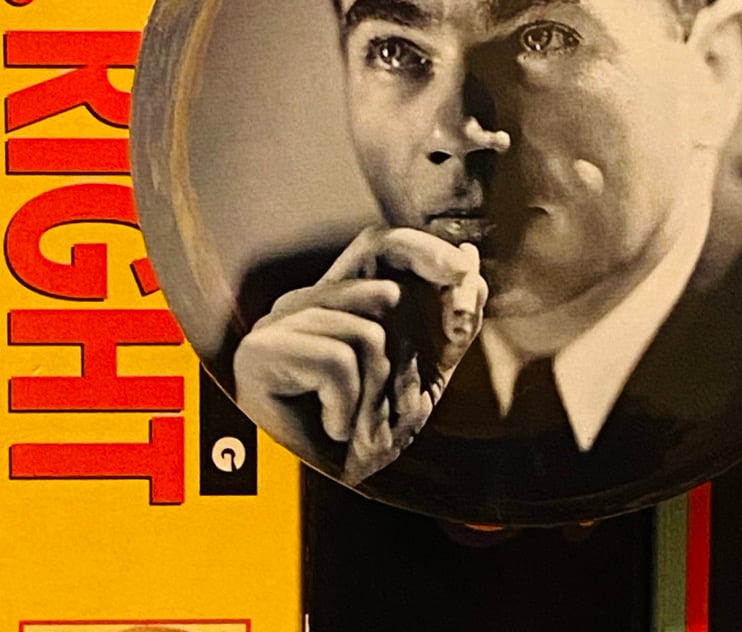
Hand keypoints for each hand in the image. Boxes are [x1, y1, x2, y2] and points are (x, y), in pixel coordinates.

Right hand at [233, 226, 487, 484]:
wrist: (313, 501)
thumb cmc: (363, 434)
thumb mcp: (423, 372)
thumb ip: (449, 320)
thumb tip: (472, 271)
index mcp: (340, 299)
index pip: (383, 244)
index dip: (426, 251)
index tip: (462, 275)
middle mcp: (306, 300)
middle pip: (387, 292)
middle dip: (412, 356)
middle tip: (401, 406)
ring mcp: (280, 322)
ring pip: (369, 333)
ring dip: (379, 394)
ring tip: (358, 425)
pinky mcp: (263, 350)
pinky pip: (339, 362)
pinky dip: (347, 409)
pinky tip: (331, 428)